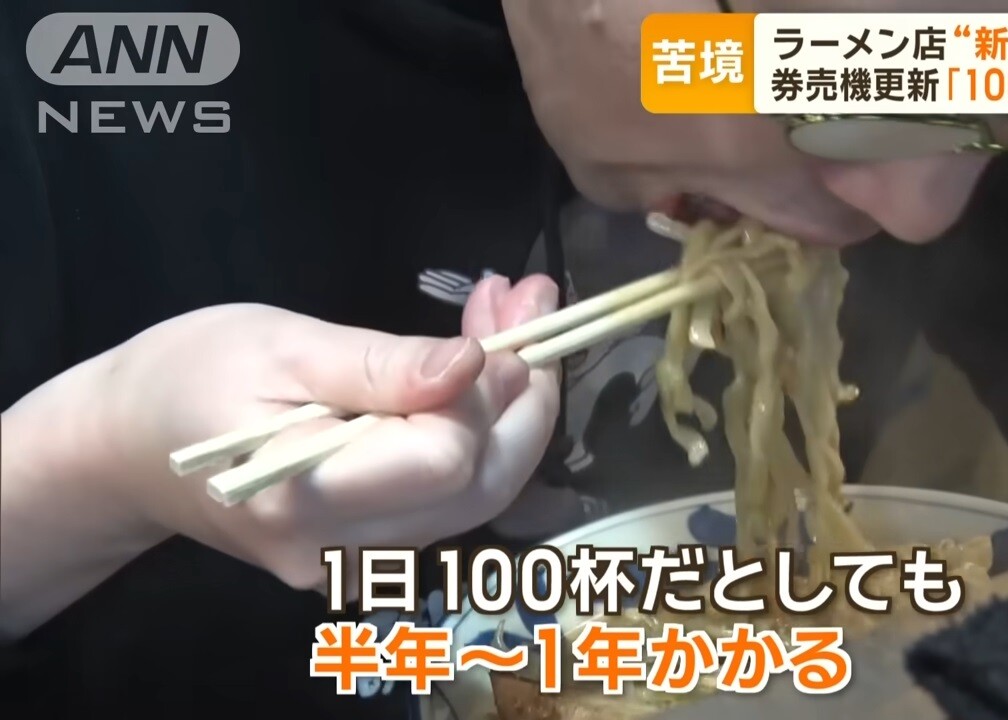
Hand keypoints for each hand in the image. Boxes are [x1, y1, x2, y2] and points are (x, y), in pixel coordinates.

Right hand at [5, 275, 558, 603]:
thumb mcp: (282, 346)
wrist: (127, 446)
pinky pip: (449, 497)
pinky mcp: (369, 552)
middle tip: (532, 303)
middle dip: (526, 392)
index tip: (504, 309)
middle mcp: (342, 549)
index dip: (489, 388)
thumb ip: (381, 366)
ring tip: (506, 318)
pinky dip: (477, 431)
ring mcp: (358, 562)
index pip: (446, 459)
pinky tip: (473, 369)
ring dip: (509, 405)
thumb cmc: (189, 377)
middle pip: (484, 487)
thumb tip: (473, 366)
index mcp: (307, 496)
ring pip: (478, 494)